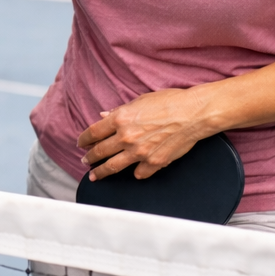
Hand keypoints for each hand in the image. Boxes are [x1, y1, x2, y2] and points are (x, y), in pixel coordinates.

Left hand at [77, 88, 212, 180]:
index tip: (81, 143)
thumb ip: (120, 110)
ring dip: (101, 172)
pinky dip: (135, 173)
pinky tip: (134, 173)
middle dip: (90, 157)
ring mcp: (139, 152)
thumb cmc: (169, 101)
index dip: (84, 139)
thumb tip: (104, 115)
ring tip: (95, 175)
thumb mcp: (140, 100)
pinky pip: (139, 173)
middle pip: (100, 151)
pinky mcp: (154, 162)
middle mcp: (126, 137)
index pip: (94, 132)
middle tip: (85, 161)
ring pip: (113, 167)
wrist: (193, 113)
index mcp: (120, 119)